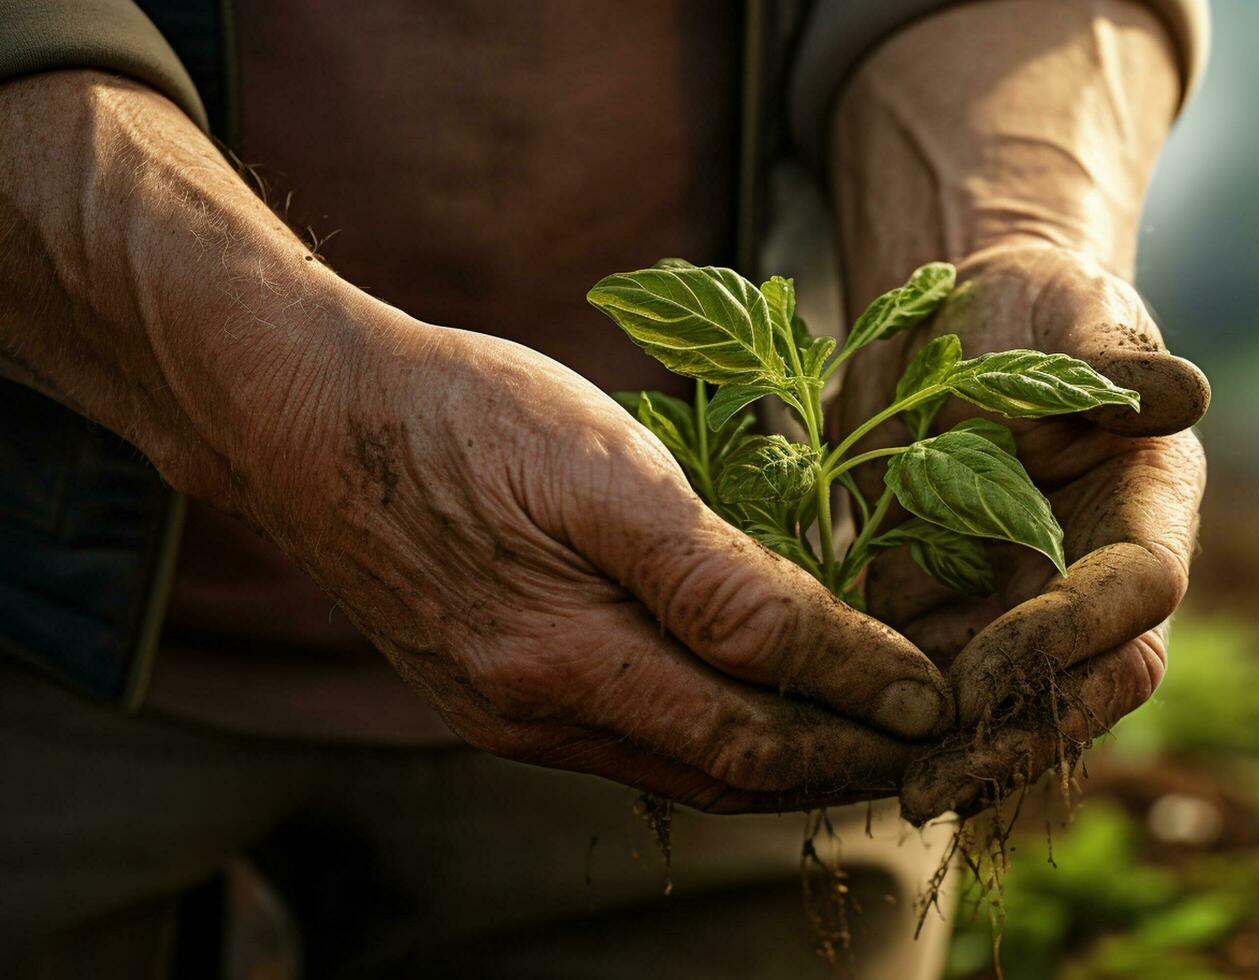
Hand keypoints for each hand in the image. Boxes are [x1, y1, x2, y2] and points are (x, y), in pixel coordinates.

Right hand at [236, 310, 949, 812]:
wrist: (306, 414)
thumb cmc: (460, 415)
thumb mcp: (602, 469)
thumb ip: (718, 576)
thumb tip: (834, 652)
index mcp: (564, 663)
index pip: (752, 729)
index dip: (854, 720)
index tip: (934, 706)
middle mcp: (534, 716)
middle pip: (721, 773)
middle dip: (831, 764)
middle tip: (922, 742)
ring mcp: (506, 715)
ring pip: (676, 765)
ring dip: (775, 758)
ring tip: (857, 734)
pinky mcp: (489, 694)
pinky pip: (626, 737)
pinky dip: (705, 732)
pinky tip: (743, 704)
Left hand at [830, 244, 1208, 822]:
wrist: (968, 328)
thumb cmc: (1039, 311)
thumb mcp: (1077, 317)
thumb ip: (1114, 361)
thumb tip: (1177, 392)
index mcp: (1145, 507)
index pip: (1137, 592)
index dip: (1071, 635)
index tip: (988, 669)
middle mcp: (1091, 575)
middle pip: (1078, 683)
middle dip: (1010, 739)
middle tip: (932, 783)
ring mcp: (1019, 603)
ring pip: (1002, 705)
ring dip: (947, 753)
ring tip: (877, 789)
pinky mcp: (946, 610)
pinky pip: (926, 677)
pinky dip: (892, 714)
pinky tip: (837, 743)